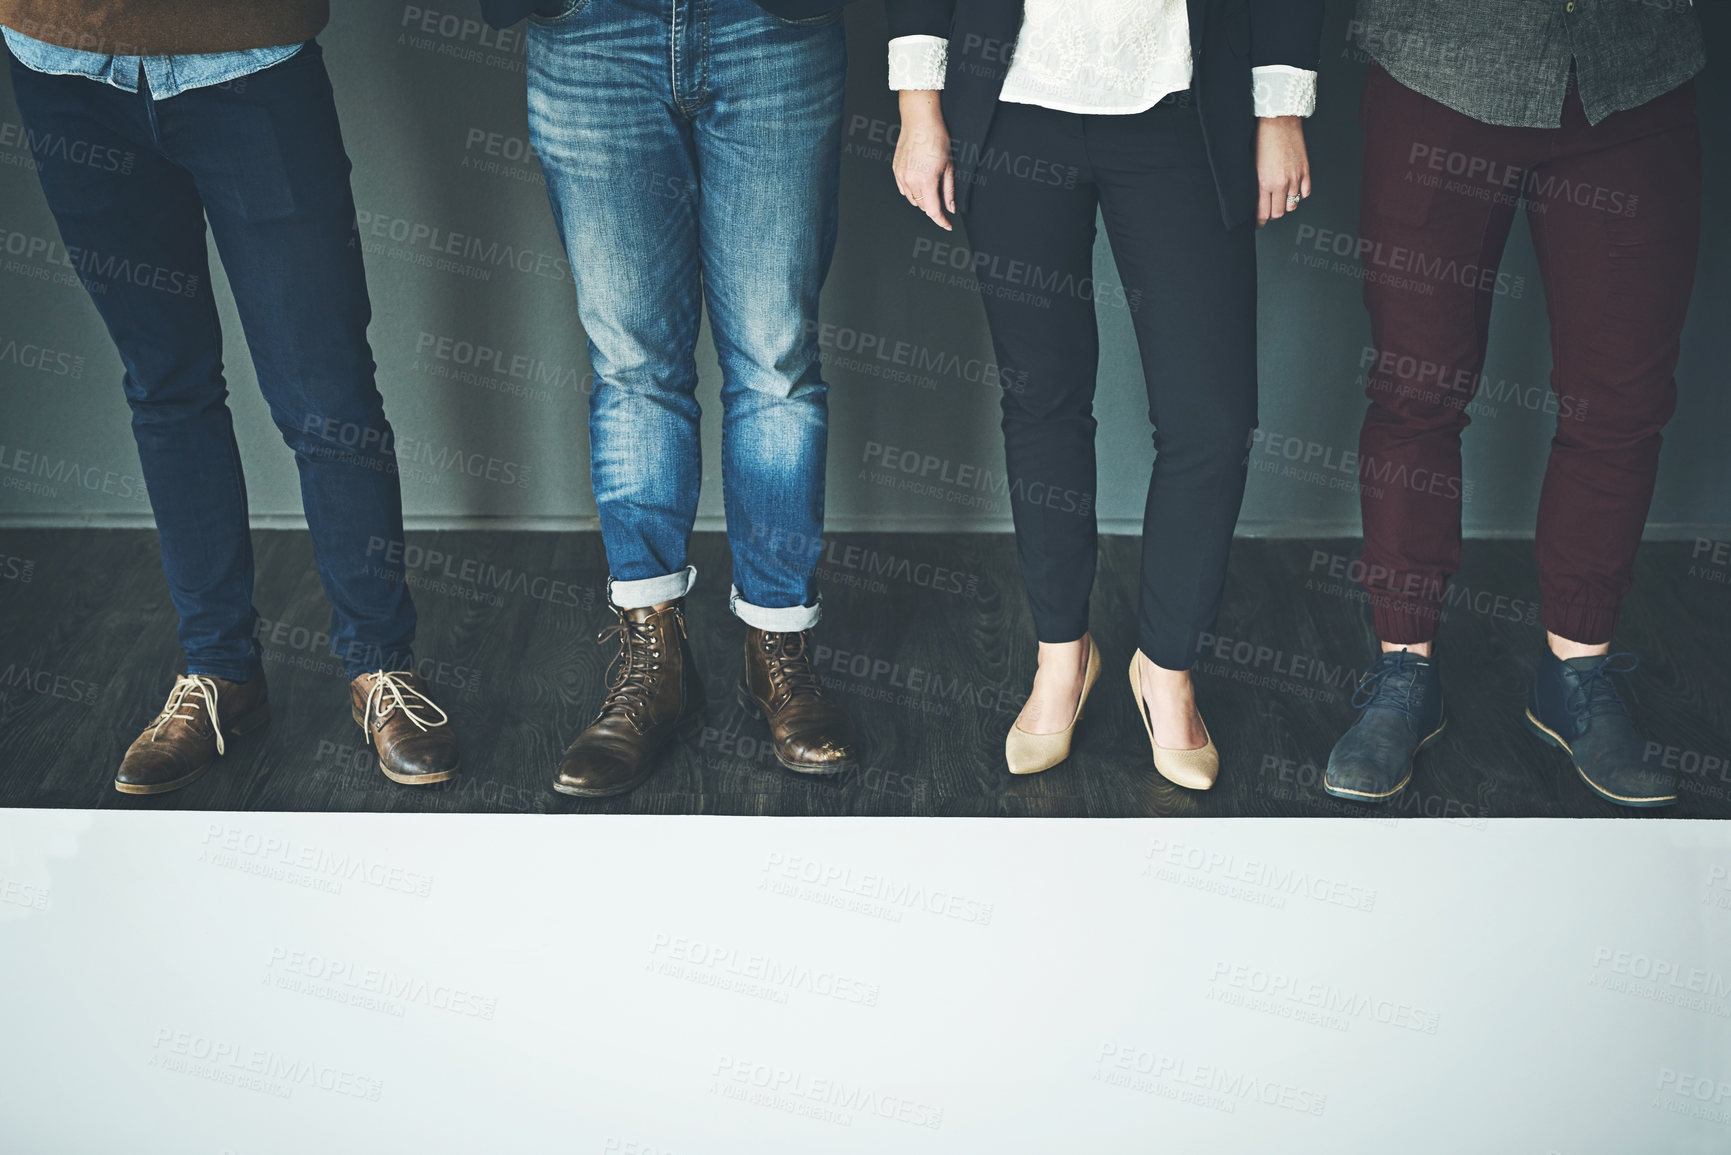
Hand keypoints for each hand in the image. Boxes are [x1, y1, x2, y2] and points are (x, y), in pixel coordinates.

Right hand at [893, 90, 954, 230]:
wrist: (920, 120)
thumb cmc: (936, 138)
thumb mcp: (949, 166)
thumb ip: (948, 190)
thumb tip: (950, 208)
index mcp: (926, 180)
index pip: (932, 211)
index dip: (941, 221)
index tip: (947, 225)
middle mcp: (910, 180)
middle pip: (923, 206)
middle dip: (934, 206)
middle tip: (943, 196)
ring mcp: (901, 176)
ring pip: (912, 199)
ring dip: (923, 199)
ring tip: (931, 185)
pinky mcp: (896, 170)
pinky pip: (904, 190)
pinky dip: (912, 191)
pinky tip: (920, 182)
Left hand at [1256, 115, 1310, 227]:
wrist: (1279, 122)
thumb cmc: (1263, 139)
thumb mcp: (1252, 166)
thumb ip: (1256, 184)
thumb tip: (1256, 199)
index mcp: (1264, 183)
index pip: (1263, 213)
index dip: (1260, 222)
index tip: (1258, 224)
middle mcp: (1281, 183)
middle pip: (1279, 213)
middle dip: (1272, 214)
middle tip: (1268, 210)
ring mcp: (1295, 178)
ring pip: (1292, 205)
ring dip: (1286, 205)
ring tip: (1280, 199)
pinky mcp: (1306, 171)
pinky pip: (1305, 193)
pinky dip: (1299, 195)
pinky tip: (1293, 191)